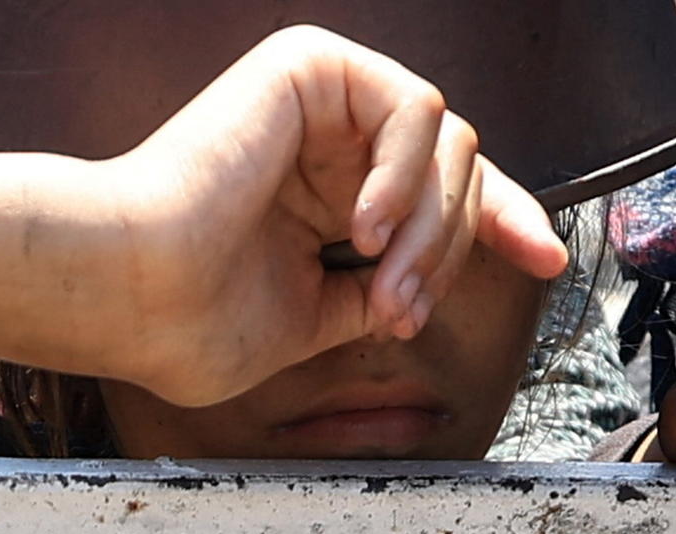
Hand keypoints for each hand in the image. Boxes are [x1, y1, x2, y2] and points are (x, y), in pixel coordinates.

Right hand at [87, 28, 563, 415]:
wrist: (131, 292)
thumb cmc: (187, 321)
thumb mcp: (311, 323)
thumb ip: (375, 291)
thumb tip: (424, 286)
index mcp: (325, 192)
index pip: (438, 193)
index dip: (500, 223)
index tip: (544, 262)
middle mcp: (327, 140)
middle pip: (457, 173)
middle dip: (451, 252)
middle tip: (400, 314)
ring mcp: (322, 100)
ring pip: (449, 145)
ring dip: (431, 230)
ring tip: (381, 288)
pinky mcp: (313, 68)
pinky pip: (414, 110)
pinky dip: (404, 176)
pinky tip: (362, 230)